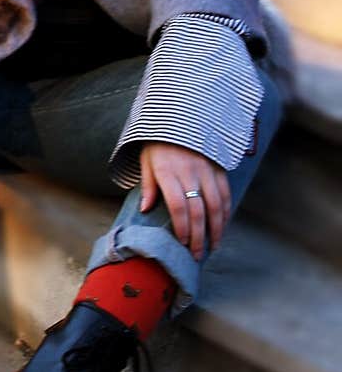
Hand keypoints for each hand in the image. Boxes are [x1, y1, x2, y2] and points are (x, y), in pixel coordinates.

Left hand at [139, 141, 231, 261]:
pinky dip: (225, 212)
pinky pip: (225, 193)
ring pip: (216, 204)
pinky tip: (222, 225)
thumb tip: (145, 209)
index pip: (178, 206)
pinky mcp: (218, 168)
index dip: (182, 227)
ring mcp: (207, 170)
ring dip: (216, 228)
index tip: (182, 243)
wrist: (180, 117)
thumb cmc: (158, 143)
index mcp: (168, 172)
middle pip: (198, 210)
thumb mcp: (146, 161)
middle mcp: (190, 172)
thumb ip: (148, 186)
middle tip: (198, 254)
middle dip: (199, 236)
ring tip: (213, 245)